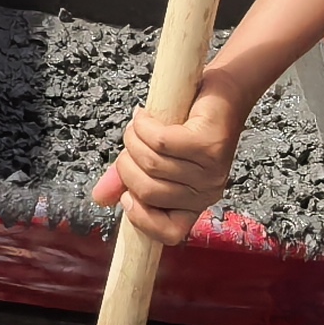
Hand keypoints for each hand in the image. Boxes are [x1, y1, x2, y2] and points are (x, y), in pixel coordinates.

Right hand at [94, 82, 241, 249]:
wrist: (223, 91)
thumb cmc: (187, 125)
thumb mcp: (152, 157)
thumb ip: (126, 179)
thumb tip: (100, 198)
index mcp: (193, 204)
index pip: (168, 233)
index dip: (140, 217)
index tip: (127, 195)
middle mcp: (206, 193)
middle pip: (147, 191)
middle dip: (127, 164)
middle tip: (132, 144)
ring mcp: (211, 170)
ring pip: (151, 163)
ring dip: (135, 138)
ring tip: (141, 124)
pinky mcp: (209, 144)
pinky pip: (160, 141)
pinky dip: (145, 126)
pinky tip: (146, 116)